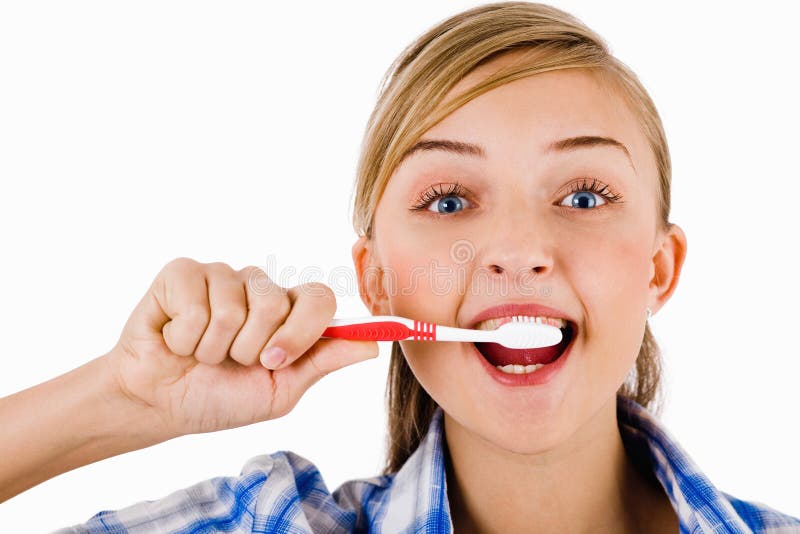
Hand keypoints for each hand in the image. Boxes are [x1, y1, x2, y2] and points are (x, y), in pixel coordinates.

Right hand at [105, 257, 377, 436]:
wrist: (159, 404)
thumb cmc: (219, 398)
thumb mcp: (279, 391)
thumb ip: (322, 362)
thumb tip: (374, 346)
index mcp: (288, 313)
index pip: (319, 299)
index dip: (300, 332)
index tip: (274, 363)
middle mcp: (259, 287)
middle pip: (276, 304)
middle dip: (248, 349)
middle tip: (229, 362)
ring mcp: (222, 276)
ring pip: (233, 307)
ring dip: (212, 348)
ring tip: (200, 353)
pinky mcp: (183, 272)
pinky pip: (196, 302)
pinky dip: (184, 336)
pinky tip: (177, 338)